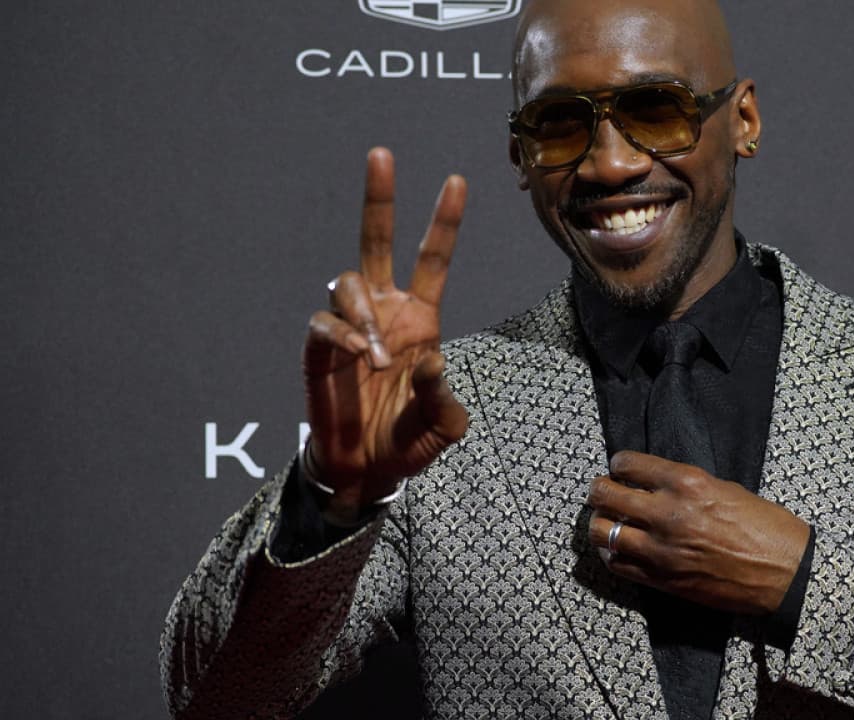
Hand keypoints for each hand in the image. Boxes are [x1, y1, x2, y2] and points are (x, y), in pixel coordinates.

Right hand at [303, 148, 468, 521]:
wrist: (367, 471)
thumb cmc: (408, 441)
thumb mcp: (443, 426)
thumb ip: (444, 400)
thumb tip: (431, 363)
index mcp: (421, 320)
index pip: (432, 260)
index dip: (444, 223)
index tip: (457, 180)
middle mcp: (385, 312)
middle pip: (376, 242)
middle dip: (379, 198)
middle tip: (382, 154)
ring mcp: (351, 328)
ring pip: (346, 282)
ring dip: (363, 313)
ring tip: (375, 357)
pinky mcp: (320, 350)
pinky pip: (325, 324)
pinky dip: (341, 334)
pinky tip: (358, 356)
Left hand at [587, 451, 810, 614]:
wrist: (785, 574)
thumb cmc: (766, 528)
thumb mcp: (727, 489)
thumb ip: (687, 486)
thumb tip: (657, 486)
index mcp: (687, 483)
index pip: (629, 464)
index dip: (618, 464)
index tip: (618, 467)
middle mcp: (667, 514)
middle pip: (605, 495)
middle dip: (599, 490)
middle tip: (601, 491)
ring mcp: (660, 550)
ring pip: (601, 532)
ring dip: (599, 523)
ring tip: (606, 521)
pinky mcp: (661, 580)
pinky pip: (617, 564)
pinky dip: (611, 554)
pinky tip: (617, 549)